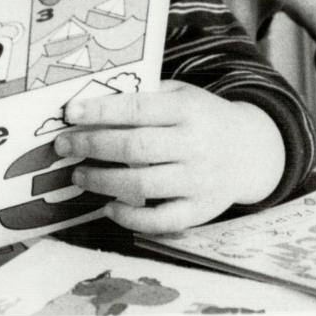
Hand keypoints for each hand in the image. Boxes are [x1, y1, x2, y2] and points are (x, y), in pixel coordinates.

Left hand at [55, 81, 285, 232]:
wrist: (252, 150)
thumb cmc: (200, 117)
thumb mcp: (179, 95)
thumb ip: (144, 97)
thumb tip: (90, 103)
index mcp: (187, 110)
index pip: (138, 108)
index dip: (101, 111)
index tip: (69, 113)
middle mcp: (195, 146)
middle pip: (136, 148)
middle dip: (92, 146)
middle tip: (64, 146)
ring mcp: (200, 181)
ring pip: (144, 185)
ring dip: (103, 181)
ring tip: (78, 175)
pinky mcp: (202, 211)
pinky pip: (163, 220)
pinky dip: (132, 217)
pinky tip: (109, 207)